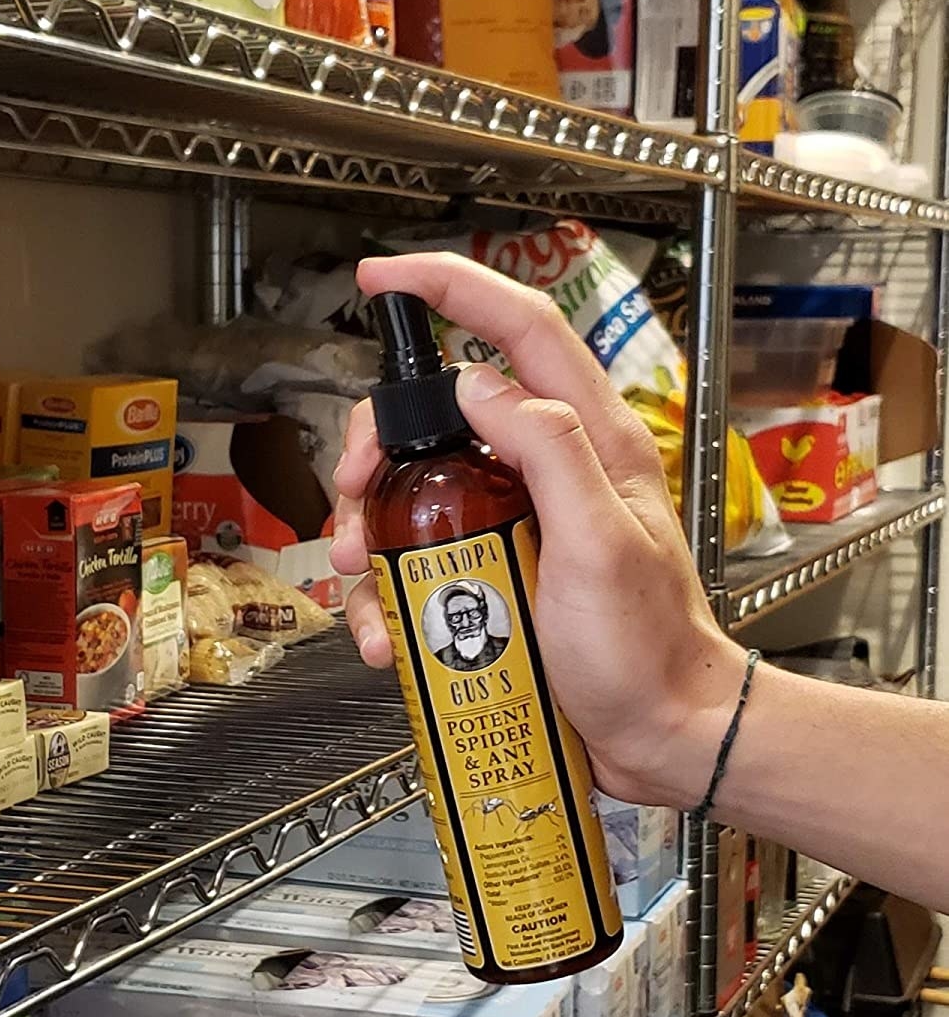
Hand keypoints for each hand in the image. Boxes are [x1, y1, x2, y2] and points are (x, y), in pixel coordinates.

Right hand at [331, 252, 746, 809]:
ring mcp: (515, 524)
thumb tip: (477, 383)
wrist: (663, 739)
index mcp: (588, 441)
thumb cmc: (649, 652)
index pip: (520, 329)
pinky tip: (390, 635)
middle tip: (353, 490)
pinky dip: (389, 594)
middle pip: (438, 415)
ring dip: (369, 530)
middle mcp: (546, 471)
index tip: (384, 277)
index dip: (451, 287)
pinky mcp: (492, 576)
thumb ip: (549, 448)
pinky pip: (419, 563)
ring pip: (413, 491)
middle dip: (376, 444)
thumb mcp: (600, 543)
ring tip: (364, 580)